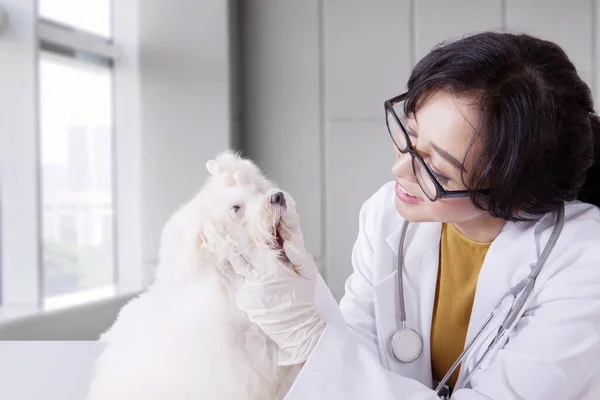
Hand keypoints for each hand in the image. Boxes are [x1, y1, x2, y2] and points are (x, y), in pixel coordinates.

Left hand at [221, 240, 325, 365]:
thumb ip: (300, 255)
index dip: (237, 235)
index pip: (247, 248)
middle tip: (220, 229)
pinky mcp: (242, 302)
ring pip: (227, 269)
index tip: (231, 223)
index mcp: (270, 270)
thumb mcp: (309, 275)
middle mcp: (254, 281)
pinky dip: (226, 271)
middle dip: (227, 242)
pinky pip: (228, 282)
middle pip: (233, 256)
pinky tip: (226, 262)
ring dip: (224, 256)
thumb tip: (287, 242)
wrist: (296, 328)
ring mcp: (246, 292)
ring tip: (221, 244)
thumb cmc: (302, 299)